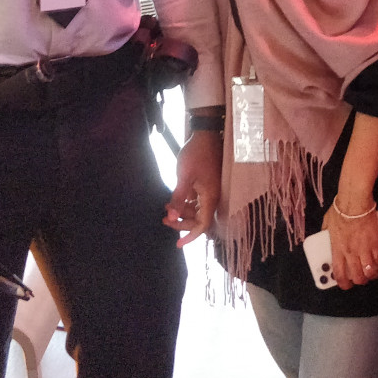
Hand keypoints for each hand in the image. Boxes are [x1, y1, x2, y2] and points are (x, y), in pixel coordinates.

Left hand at [163, 130, 220, 246]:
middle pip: (199, 220)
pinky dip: (186, 203)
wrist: (205, 134)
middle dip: (182, 223)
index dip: (191, 236)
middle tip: (165, 221)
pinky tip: (173, 200)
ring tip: (165, 208)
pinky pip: (197, 201)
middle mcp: (213, 197)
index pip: (203, 225)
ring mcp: (210, 190)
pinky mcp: (206, 184)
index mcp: (210, 197)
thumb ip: (178, 199)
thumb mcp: (184, 177)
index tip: (178, 244)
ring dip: (182, 212)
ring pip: (197, 210)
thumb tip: (172, 217)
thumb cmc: (196, 154)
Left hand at [322, 198, 377, 289]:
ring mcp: (364, 249)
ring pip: (370, 272)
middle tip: (362, 279)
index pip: (339, 274)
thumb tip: (323, 236)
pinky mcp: (375, 244)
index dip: (343, 283)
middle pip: (357, 276)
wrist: (354, 202)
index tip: (346, 285)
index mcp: (337, 249)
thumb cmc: (340, 210)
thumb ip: (325, 232)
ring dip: (372, 276)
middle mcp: (350, 253)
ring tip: (373, 274)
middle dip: (360, 281)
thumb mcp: (327, 223)